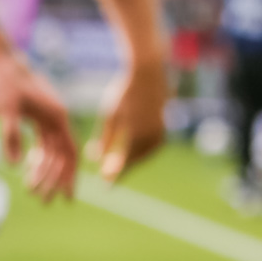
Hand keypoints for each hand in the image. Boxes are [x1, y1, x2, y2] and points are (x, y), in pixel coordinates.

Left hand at [0, 45, 77, 202]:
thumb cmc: (3, 80)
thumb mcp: (5, 107)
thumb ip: (11, 135)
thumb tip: (16, 165)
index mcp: (57, 115)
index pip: (68, 153)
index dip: (68, 176)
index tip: (66, 197)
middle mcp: (57, 118)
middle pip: (61, 156)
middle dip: (54, 179)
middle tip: (43, 201)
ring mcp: (47, 117)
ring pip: (51, 151)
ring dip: (44, 171)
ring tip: (33, 190)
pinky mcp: (36, 116)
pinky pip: (42, 142)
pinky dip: (37, 157)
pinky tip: (28, 169)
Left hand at [91, 61, 169, 180]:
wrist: (147, 73)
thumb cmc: (123, 92)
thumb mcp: (110, 116)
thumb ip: (105, 139)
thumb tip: (97, 159)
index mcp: (136, 136)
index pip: (123, 163)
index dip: (113, 176)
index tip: (105, 187)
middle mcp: (151, 137)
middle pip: (134, 161)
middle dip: (121, 170)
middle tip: (109, 178)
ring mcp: (160, 133)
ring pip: (145, 155)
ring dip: (132, 162)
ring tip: (119, 167)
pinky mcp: (164, 127)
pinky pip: (152, 147)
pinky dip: (142, 152)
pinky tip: (133, 153)